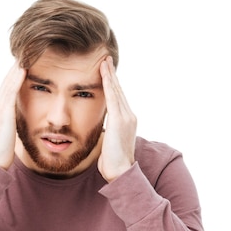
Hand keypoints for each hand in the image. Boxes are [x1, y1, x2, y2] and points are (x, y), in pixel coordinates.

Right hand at [0, 61, 26, 169]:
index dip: (13, 76)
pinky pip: (11, 91)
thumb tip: (17, 122)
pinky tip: (24, 68)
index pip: (6, 88)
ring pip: (8, 83)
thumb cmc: (1, 153)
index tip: (23, 63)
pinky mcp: (3, 112)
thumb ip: (10, 124)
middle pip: (6, 81)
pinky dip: (17, 79)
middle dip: (15, 67)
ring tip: (25, 53)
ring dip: (16, 67)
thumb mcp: (6, 134)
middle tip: (25, 51)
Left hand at [98, 56, 136, 181]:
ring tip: (104, 61)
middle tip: (106, 59)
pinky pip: (112, 97)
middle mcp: (129, 116)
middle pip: (118, 90)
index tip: (106, 71)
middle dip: (111, 74)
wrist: (121, 171)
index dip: (112, 84)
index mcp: (127, 121)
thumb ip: (107, 132)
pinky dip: (108, 84)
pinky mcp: (119, 120)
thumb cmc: (113, 162)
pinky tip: (104, 73)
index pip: (118, 98)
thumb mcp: (109, 143)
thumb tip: (101, 131)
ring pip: (116, 91)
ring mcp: (126, 117)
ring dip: (109, 75)